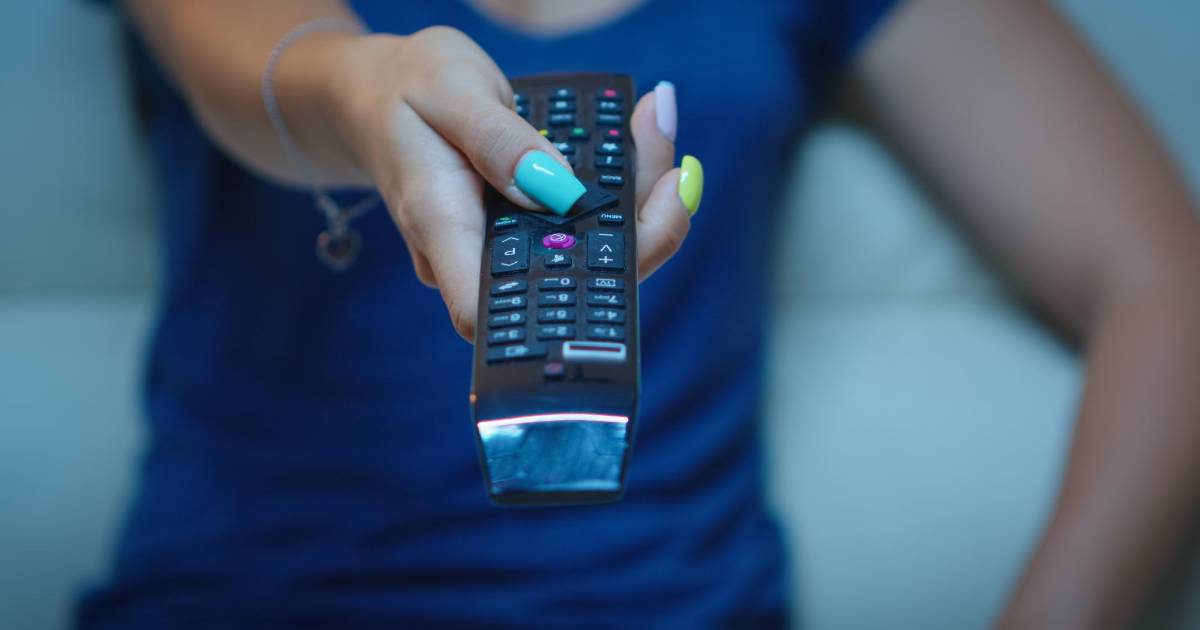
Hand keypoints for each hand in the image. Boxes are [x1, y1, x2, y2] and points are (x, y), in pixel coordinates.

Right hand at [327, 27, 697, 339]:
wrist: (376, 93)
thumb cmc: (405, 87)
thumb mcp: (448, 89)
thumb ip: (499, 140)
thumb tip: (559, 192)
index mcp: (443, 227)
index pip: (494, 313)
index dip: (566, 313)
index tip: (631, 253)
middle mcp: (473, 254)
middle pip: (569, 282)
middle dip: (637, 229)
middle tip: (677, 165)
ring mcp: (499, 247)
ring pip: (585, 252)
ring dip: (636, 200)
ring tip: (657, 123)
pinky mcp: (520, 230)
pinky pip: (579, 225)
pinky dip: (618, 188)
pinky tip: (640, 137)